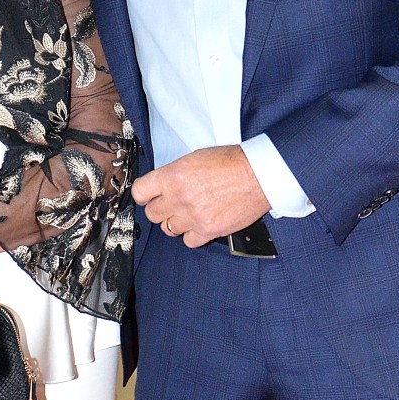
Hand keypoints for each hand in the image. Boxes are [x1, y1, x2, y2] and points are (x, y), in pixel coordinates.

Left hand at [132, 146, 269, 246]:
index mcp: (173, 176)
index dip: (144, 194)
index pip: (140, 192)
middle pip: (152, 213)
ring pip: (168, 229)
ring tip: (189, 213)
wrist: (258, 175)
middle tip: (172, 203)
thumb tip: (161, 186)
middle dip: (160, 208)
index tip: (148, 196)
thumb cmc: (231, 163)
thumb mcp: (194, 158)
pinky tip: (199, 223)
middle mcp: (179, 198)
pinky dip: (192, 234)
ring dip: (176, 222)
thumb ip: (173, 174)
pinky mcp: (208, 230)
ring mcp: (193, 216)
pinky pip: (188, 241)